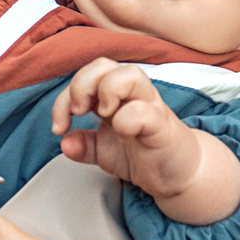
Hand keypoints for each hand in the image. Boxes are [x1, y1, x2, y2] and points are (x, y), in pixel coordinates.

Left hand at [52, 59, 239, 223]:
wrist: (179, 174)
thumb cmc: (146, 153)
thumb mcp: (105, 152)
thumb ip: (84, 146)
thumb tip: (65, 143)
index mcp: (115, 97)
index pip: (85, 76)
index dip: (63, 98)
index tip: (60, 127)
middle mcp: (132, 95)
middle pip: (104, 65)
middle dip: (81, 85)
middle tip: (79, 113)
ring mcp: (149, 107)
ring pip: (130, 74)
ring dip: (107, 90)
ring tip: (102, 115)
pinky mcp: (162, 126)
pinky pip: (145, 110)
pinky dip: (127, 119)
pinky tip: (122, 132)